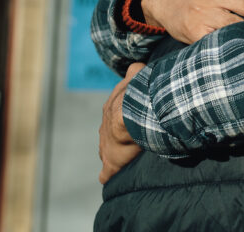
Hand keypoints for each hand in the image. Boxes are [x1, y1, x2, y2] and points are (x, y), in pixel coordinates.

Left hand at [99, 62, 144, 183]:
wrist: (131, 112)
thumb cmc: (138, 95)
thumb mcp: (136, 76)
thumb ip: (135, 72)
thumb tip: (136, 66)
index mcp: (111, 110)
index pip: (113, 116)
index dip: (122, 120)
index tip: (130, 123)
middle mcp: (105, 127)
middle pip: (108, 135)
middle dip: (116, 138)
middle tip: (129, 142)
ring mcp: (106, 146)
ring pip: (106, 151)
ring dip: (115, 154)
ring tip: (125, 159)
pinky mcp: (111, 162)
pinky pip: (106, 173)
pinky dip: (108, 174)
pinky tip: (109, 177)